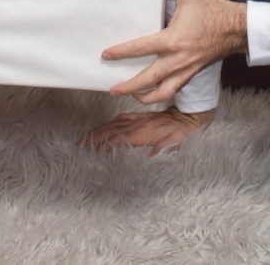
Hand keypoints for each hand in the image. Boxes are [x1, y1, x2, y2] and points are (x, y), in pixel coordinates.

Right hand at [81, 107, 214, 154]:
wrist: (188, 116)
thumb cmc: (182, 133)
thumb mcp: (176, 142)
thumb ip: (164, 147)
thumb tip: (153, 154)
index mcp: (144, 132)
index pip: (119, 138)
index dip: (105, 144)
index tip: (92, 149)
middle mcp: (138, 125)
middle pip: (112, 130)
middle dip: (96, 136)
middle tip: (81, 143)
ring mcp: (138, 120)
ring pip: (114, 124)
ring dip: (100, 130)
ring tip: (87, 137)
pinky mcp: (139, 117)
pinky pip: (121, 119)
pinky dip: (110, 124)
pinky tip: (104, 127)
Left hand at [103, 0, 245, 103]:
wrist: (239, 28)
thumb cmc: (214, 10)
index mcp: (173, 40)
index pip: (141, 49)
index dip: (122, 52)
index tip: (106, 55)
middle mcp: (178, 59)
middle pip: (149, 80)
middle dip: (129, 86)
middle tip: (111, 89)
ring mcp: (187, 69)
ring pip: (163, 91)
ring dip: (146, 96)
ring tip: (131, 95)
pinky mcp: (193, 72)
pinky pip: (175, 88)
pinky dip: (162, 92)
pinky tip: (153, 90)